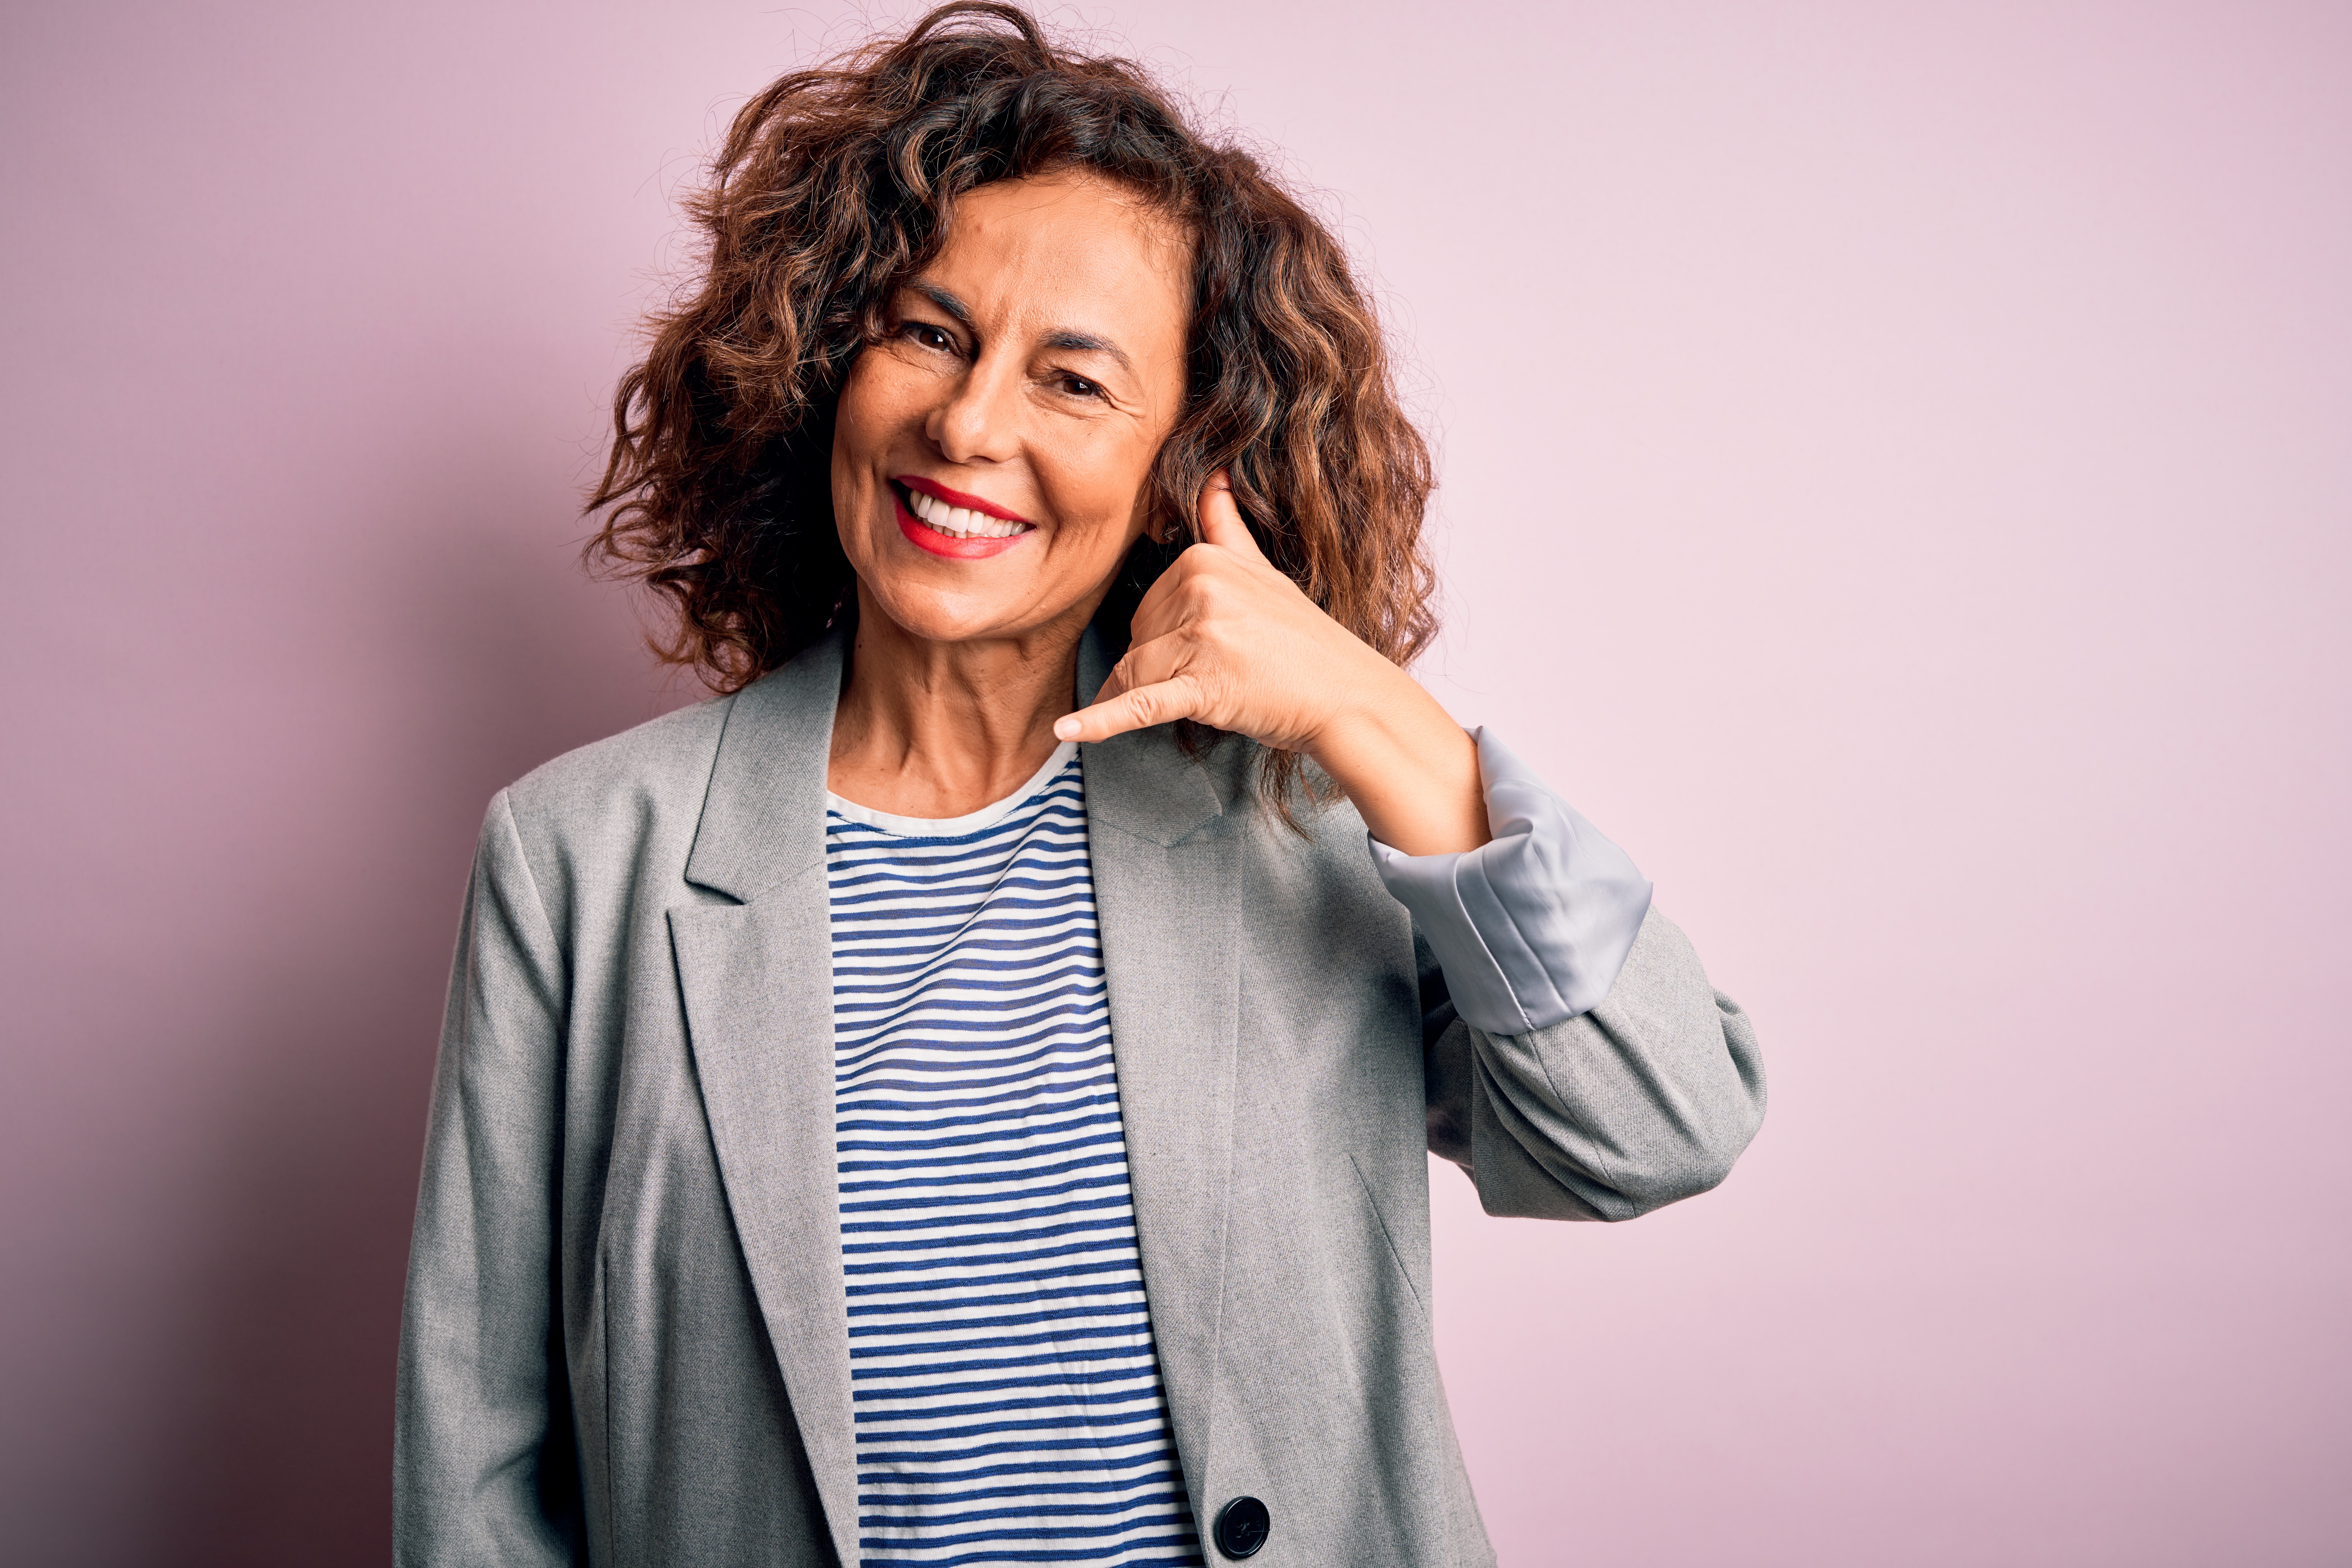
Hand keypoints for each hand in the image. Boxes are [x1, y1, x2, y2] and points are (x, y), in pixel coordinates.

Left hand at [1055, 473, 1490, 854]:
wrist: (1346, 695)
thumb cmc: (1304, 641)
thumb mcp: (1263, 572)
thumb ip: (1226, 527)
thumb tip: (1213, 476)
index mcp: (1205, 560)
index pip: (1149, 604)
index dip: (1164, 634)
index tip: (1194, 647)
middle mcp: (1201, 591)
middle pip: (1139, 638)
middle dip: (1158, 663)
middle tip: (1210, 674)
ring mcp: (1202, 639)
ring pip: (1138, 673)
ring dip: (1148, 694)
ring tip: (1196, 700)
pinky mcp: (1203, 687)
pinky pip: (1140, 704)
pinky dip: (1100, 722)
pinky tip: (1067, 732)